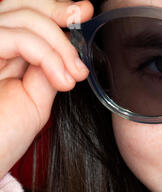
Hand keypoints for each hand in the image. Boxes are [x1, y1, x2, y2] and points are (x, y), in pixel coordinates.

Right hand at [0, 0, 92, 178]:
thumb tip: (67, 51)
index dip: (55, 8)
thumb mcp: (36, 99)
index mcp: (3, 53)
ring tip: (73, 76)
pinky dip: (47, 55)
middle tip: (82, 32)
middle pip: (21, 5)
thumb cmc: (3, 137)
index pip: (25, 14)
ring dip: (59, 46)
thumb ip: (48, 70)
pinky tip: (62, 80)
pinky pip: (14, 38)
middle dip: (59, 14)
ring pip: (22, 18)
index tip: (84, 12)